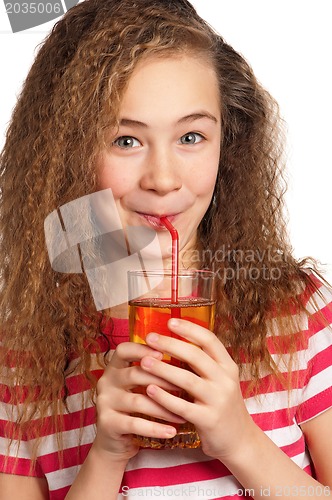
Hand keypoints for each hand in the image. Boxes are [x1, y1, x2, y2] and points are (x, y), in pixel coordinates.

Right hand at [94, 341, 185, 461]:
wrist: (113, 442)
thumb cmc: (134, 408)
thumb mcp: (138, 386)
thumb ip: (152, 370)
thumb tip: (184, 355)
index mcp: (114, 367)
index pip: (123, 350)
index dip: (142, 349)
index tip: (164, 354)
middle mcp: (106, 382)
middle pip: (135, 374)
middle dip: (163, 380)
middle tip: (185, 386)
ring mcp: (104, 403)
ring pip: (138, 401)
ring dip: (164, 408)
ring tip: (183, 414)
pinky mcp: (107, 423)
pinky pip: (135, 424)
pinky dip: (156, 428)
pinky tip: (171, 431)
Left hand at [141, 319, 254, 459]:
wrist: (240, 440)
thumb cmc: (223, 405)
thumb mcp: (221, 380)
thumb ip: (204, 363)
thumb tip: (175, 341)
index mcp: (228, 366)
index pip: (209, 340)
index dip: (189, 329)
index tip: (170, 321)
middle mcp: (225, 380)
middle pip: (196, 356)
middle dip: (170, 344)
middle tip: (149, 338)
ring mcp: (218, 400)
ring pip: (187, 379)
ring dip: (163, 369)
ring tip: (144, 361)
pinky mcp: (208, 420)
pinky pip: (182, 406)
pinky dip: (164, 397)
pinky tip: (149, 390)